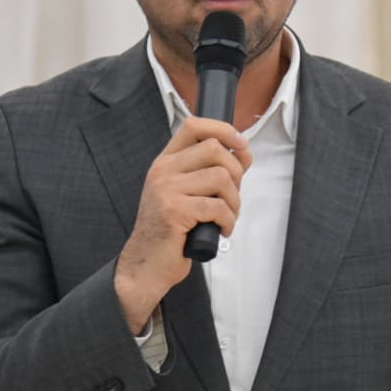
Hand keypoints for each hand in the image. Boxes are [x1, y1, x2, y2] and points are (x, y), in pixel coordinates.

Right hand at [114, 117, 251, 332]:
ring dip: (234, 201)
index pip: (194, 126)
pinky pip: (217, 206)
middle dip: (236, 173)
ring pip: (221, 178)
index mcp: (166, 162)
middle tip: (232, 196)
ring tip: (227, 217)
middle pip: (215, 149)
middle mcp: (163, 170)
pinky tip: (221, 230)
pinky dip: (228, 220)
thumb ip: (211, 172)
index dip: (223, 129)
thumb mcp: (188, 194)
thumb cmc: (171, 231)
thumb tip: (243, 153)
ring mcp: (166, 189)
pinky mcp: (174, 211)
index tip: (241, 145)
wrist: (146, 264)